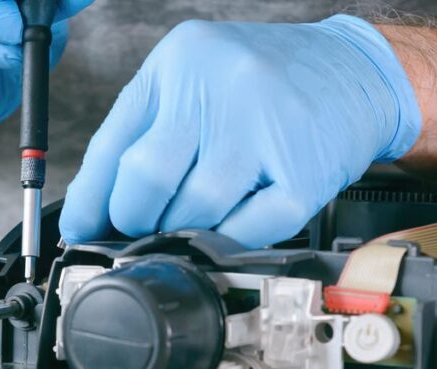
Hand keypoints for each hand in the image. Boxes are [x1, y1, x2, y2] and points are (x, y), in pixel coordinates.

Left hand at [59, 15, 420, 247]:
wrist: (355, 71)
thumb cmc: (270, 80)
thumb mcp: (197, 77)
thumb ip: (151, 128)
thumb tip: (104, 204)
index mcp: (182, 60)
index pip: (115, 141)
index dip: (91, 198)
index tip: (82, 229)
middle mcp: (222, 86)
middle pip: (147, 177)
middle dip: (135, 218)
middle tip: (142, 226)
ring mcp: (266, 129)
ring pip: (194, 210)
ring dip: (183, 230)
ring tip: (194, 217)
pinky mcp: (304, 174)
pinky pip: (246, 231)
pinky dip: (229, 239)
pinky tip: (232, 222)